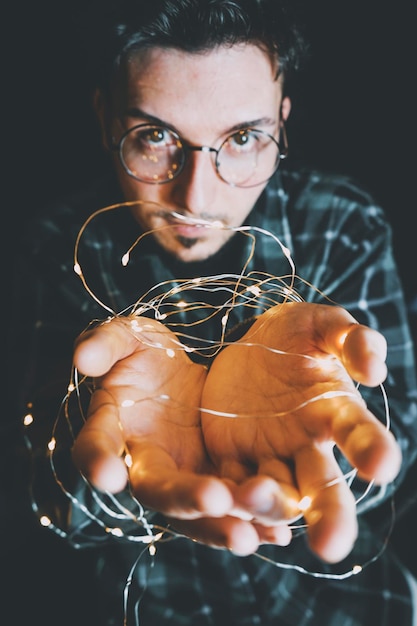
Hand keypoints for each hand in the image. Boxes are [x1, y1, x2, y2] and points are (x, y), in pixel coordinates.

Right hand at [71, 316, 289, 554]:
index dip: (98, 459)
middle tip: (214, 499)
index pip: (95, 447)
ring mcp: (183, 477)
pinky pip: (233, 508)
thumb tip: (84, 357)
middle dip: (183, 497)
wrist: (184, 372)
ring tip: (251, 535)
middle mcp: (146, 464)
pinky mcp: (218, 479)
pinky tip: (279, 535)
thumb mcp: (127, 338)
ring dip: (222, 524)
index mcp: (113, 429)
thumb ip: (105, 343)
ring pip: (197, 513)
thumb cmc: (146, 353)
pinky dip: (254, 522)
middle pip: (157, 490)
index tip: (108, 475)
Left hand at [200, 302, 401, 561]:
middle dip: (330, 515)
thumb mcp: (320, 324)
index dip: (373, 449)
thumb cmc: (294, 335)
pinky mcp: (230, 459)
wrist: (246, 347)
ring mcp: (269, 457)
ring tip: (255, 497)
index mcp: (335, 411)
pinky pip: (229, 485)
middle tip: (332, 545)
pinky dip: (229, 502)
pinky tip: (225, 512)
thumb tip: (375, 369)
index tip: (382, 465)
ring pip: (275, 493)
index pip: (359, 433)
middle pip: (324, 488)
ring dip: (269, 503)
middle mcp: (308, 445)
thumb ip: (350, 338)